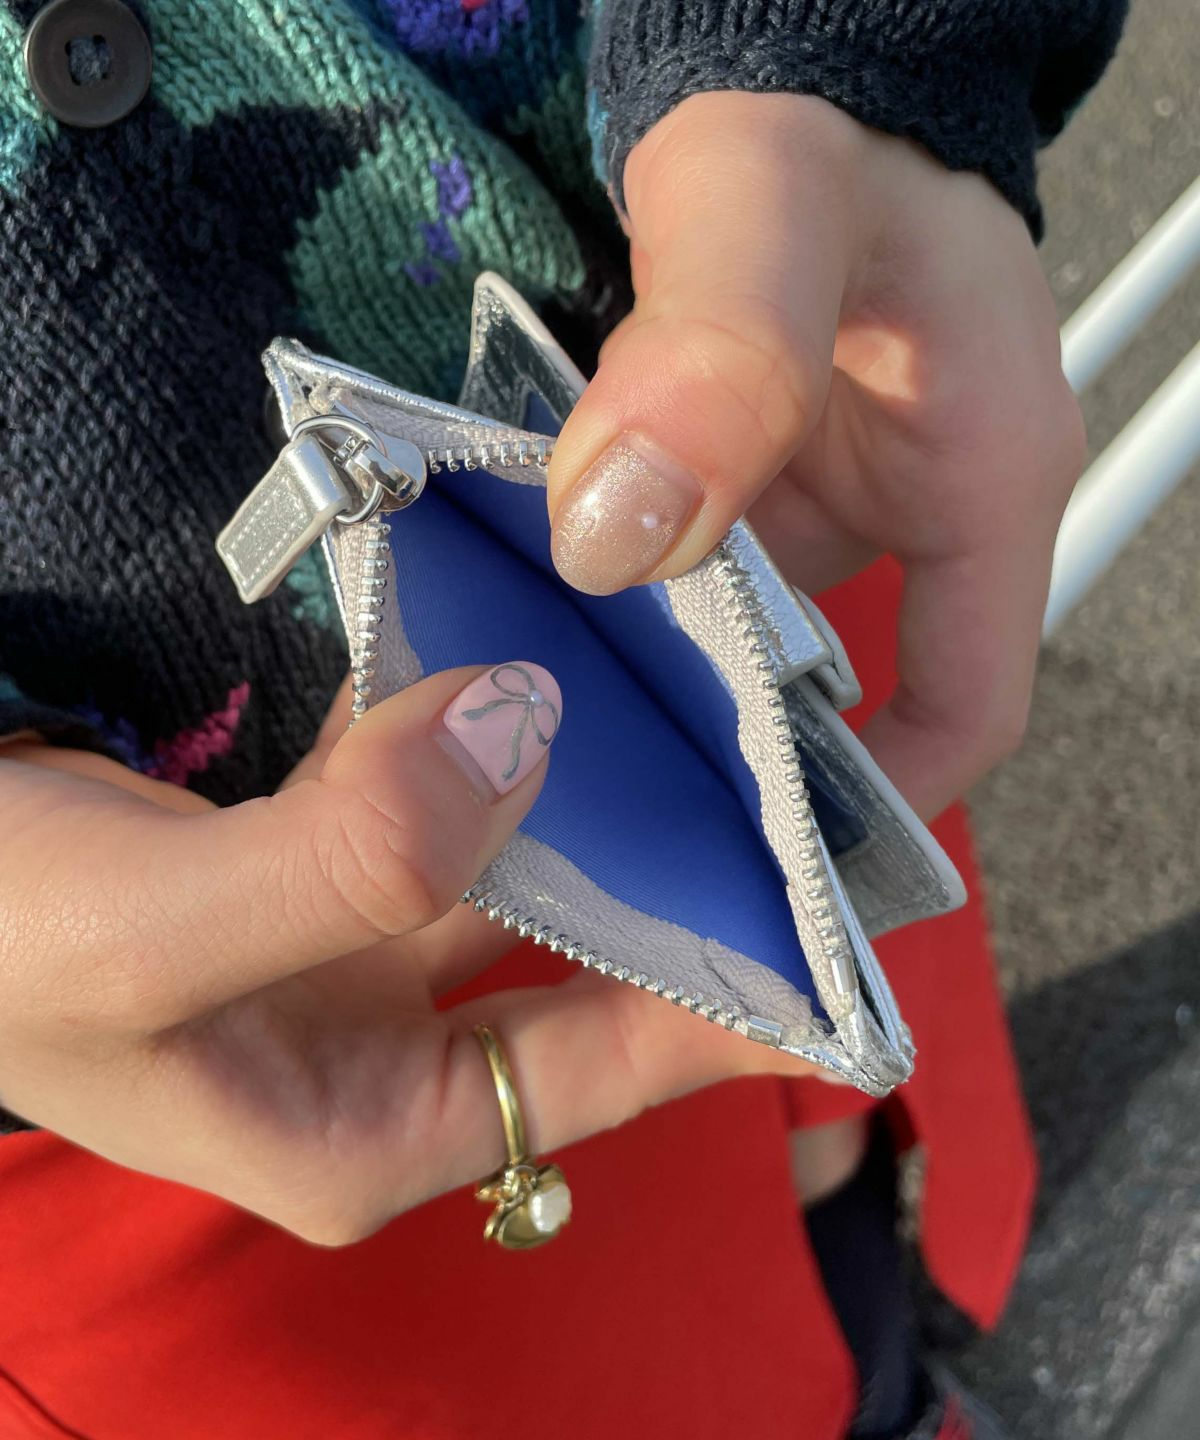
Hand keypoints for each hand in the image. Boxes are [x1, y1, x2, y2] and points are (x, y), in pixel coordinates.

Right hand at [0, 666, 811, 1243]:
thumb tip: (519, 733)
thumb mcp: (152, 942)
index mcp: (375, 1130)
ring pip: (526, 861)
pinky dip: (502, 731)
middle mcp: (388, 1048)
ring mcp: (363, 942)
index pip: (610, 1071)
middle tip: (798, 766)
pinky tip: (564, 656)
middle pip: (589, 964)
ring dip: (601, 784)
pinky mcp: (330, 854)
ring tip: (709, 688)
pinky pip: (451, 789)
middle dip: (689, 876)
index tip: (855, 927)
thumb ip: (344, 863)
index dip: (741, 1008)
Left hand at [548, 93, 1084, 818]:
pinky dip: (627, 613)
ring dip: (662, 689)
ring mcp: (823, 503)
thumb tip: (621, 533)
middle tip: (620, 827)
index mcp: (981, 482)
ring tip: (555, 746)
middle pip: (842, 699)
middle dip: (741, 767)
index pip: (969, 703)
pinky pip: (694, 585)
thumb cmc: (811, 126)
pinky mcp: (749, 485)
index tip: (775, 860)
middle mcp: (908, 513)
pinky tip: (544, 632)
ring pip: (751, 651)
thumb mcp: (769, 211)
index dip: (886, 801)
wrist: (775, 79)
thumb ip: (714, 358)